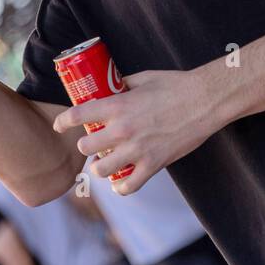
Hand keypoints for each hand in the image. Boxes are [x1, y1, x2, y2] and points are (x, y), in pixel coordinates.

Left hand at [51, 67, 218, 194]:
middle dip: (86, 146)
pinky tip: (121, 183)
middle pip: (86, 147)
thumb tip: (110, 85)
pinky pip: (129, 186)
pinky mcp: (154, 164)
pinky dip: (122, 187)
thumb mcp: (143, 77)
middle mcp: (122, 129)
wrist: (205, 101)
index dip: (63, 122)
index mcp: (118, 105)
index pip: (78, 115)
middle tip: (93, 144)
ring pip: (102, 170)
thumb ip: (123, 84)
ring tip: (105, 164)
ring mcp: (137, 149)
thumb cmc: (176, 85)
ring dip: (100, 168)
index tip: (60, 125)